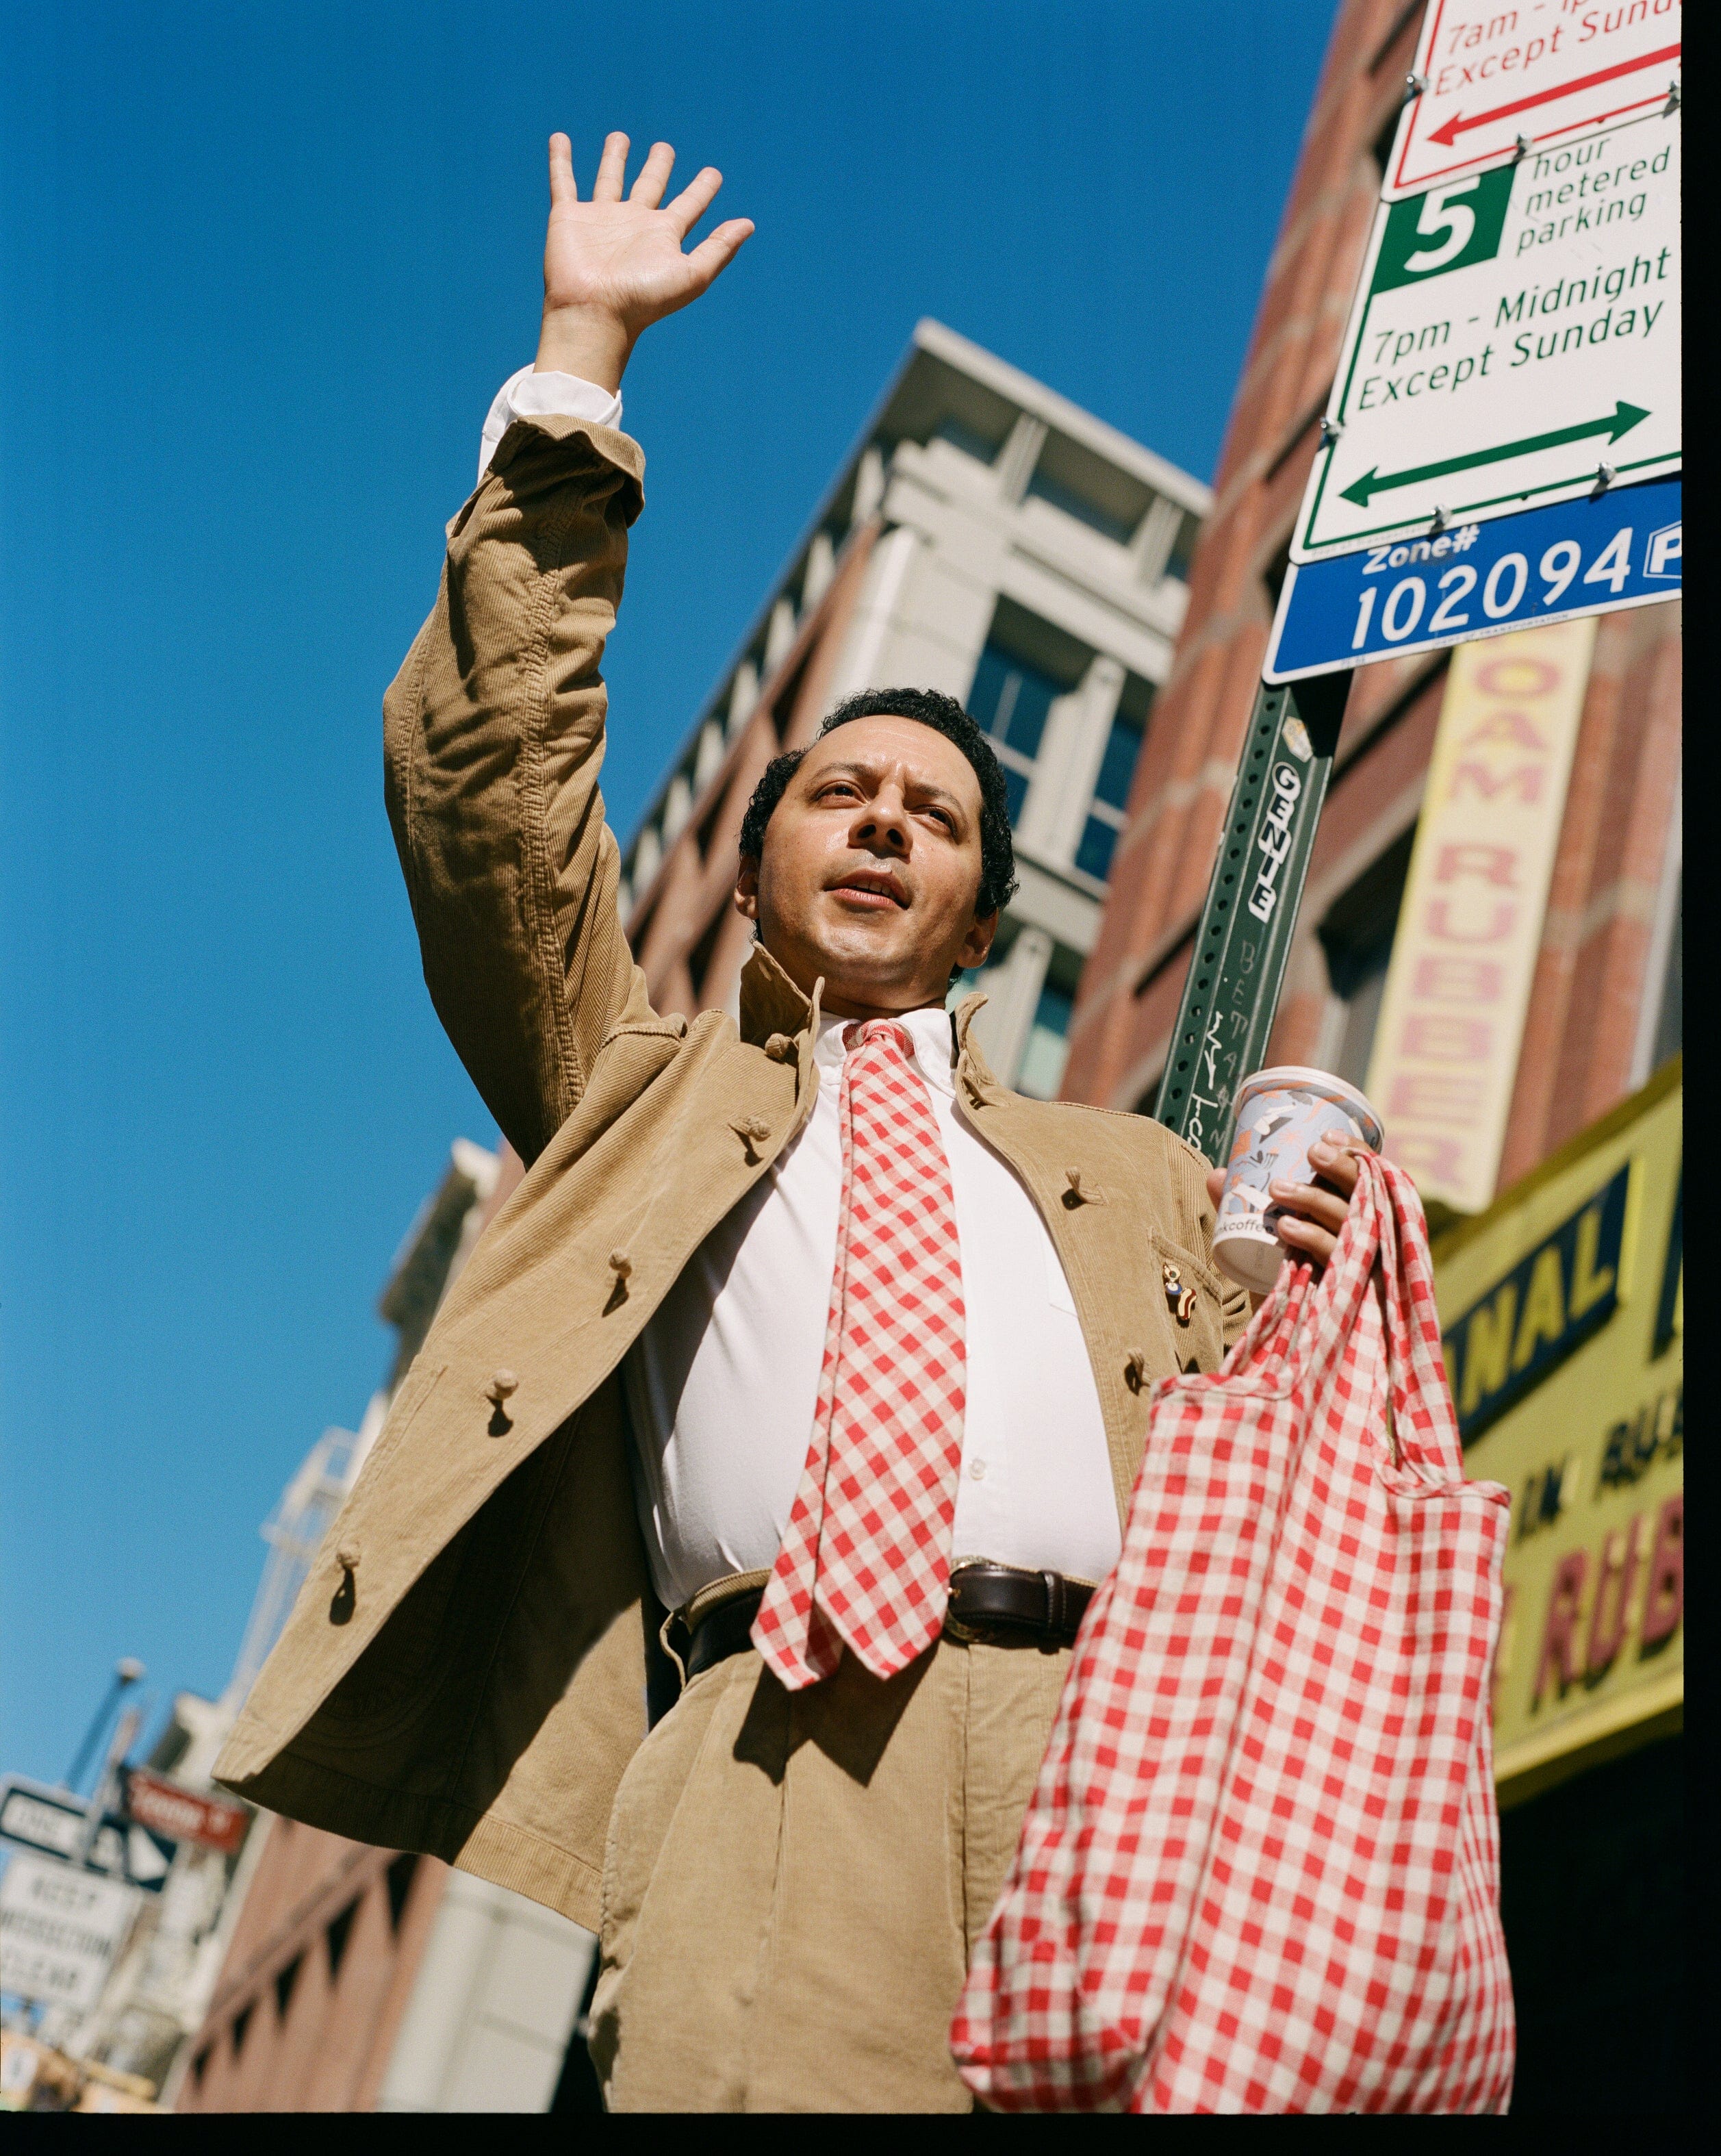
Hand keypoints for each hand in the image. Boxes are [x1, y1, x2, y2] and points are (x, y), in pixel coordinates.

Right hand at [534, 132, 753, 390]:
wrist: (595, 313)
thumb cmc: (644, 299)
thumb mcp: (692, 275)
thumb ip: (719, 248)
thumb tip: (749, 224)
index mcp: (663, 235)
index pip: (689, 205)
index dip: (702, 189)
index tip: (714, 174)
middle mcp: (634, 224)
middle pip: (650, 187)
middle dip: (658, 167)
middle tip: (665, 149)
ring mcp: (601, 219)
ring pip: (610, 179)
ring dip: (615, 158)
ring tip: (620, 137)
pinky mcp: (570, 217)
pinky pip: (563, 181)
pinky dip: (560, 160)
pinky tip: (560, 139)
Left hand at [1204, 1138, 1369, 1275]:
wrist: (1287, 1338)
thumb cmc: (1283, 1280)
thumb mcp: (1265, 1241)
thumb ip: (1244, 1211)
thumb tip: (1216, 1174)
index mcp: (1360, 1218)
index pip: (1373, 1177)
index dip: (1356, 1153)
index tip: (1327, 1136)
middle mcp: (1371, 1238)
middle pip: (1369, 1194)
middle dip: (1341, 1168)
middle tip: (1312, 1151)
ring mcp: (1364, 1264)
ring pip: (1351, 1222)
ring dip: (1315, 1200)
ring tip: (1278, 1188)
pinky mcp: (1351, 1290)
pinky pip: (1336, 1258)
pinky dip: (1312, 1238)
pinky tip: (1286, 1226)